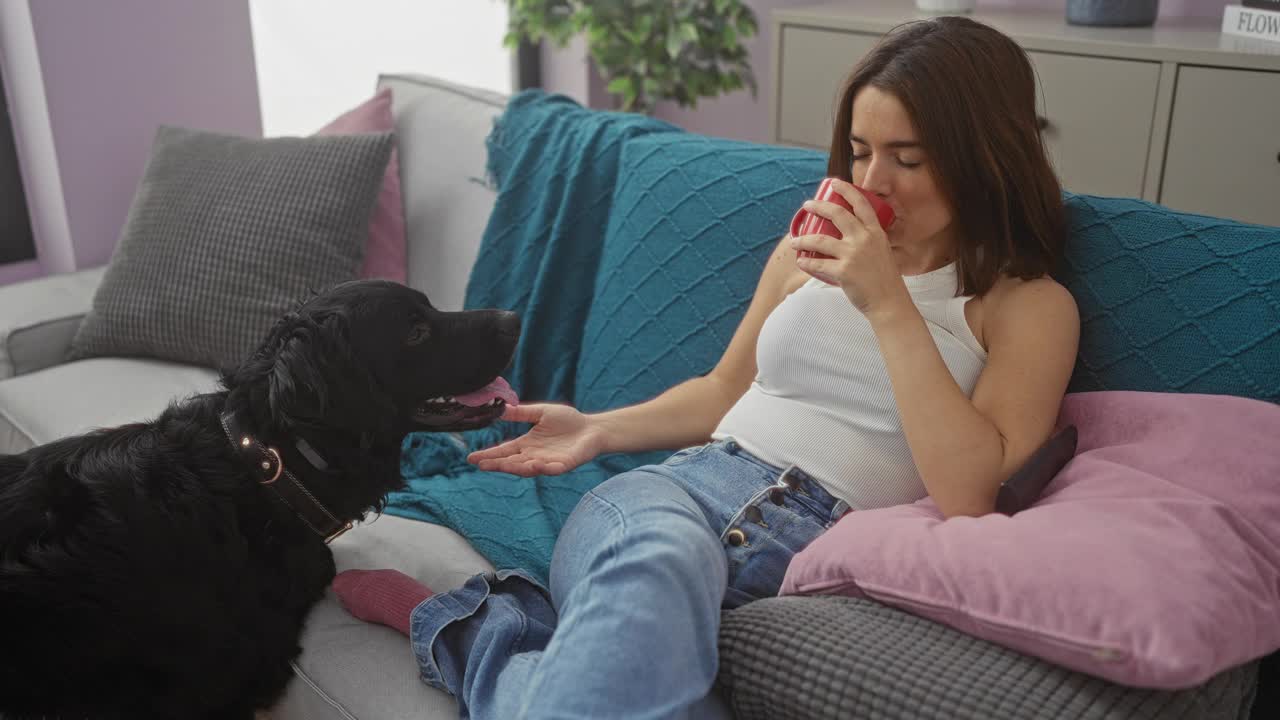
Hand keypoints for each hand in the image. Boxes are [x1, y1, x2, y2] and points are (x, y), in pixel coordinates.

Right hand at [467, 403, 605, 476]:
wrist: (593, 428)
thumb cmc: (569, 421)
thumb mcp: (541, 412)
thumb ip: (522, 412)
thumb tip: (500, 408)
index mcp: (527, 444)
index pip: (504, 451)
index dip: (489, 455)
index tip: (472, 458)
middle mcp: (534, 456)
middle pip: (512, 463)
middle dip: (497, 465)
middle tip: (482, 465)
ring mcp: (548, 462)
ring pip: (528, 468)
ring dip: (517, 467)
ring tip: (505, 465)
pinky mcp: (564, 465)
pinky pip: (552, 469)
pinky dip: (544, 468)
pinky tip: (535, 464)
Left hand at [789, 178, 910, 317]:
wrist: (889, 302)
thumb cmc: (884, 280)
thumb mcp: (882, 252)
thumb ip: (869, 242)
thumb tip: (850, 237)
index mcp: (875, 232)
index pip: (861, 204)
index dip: (847, 190)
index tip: (834, 182)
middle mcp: (864, 239)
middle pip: (837, 214)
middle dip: (819, 206)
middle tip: (807, 205)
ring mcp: (853, 255)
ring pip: (820, 240)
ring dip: (803, 239)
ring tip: (795, 241)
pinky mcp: (843, 271)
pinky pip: (818, 264)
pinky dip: (806, 262)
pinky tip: (801, 261)